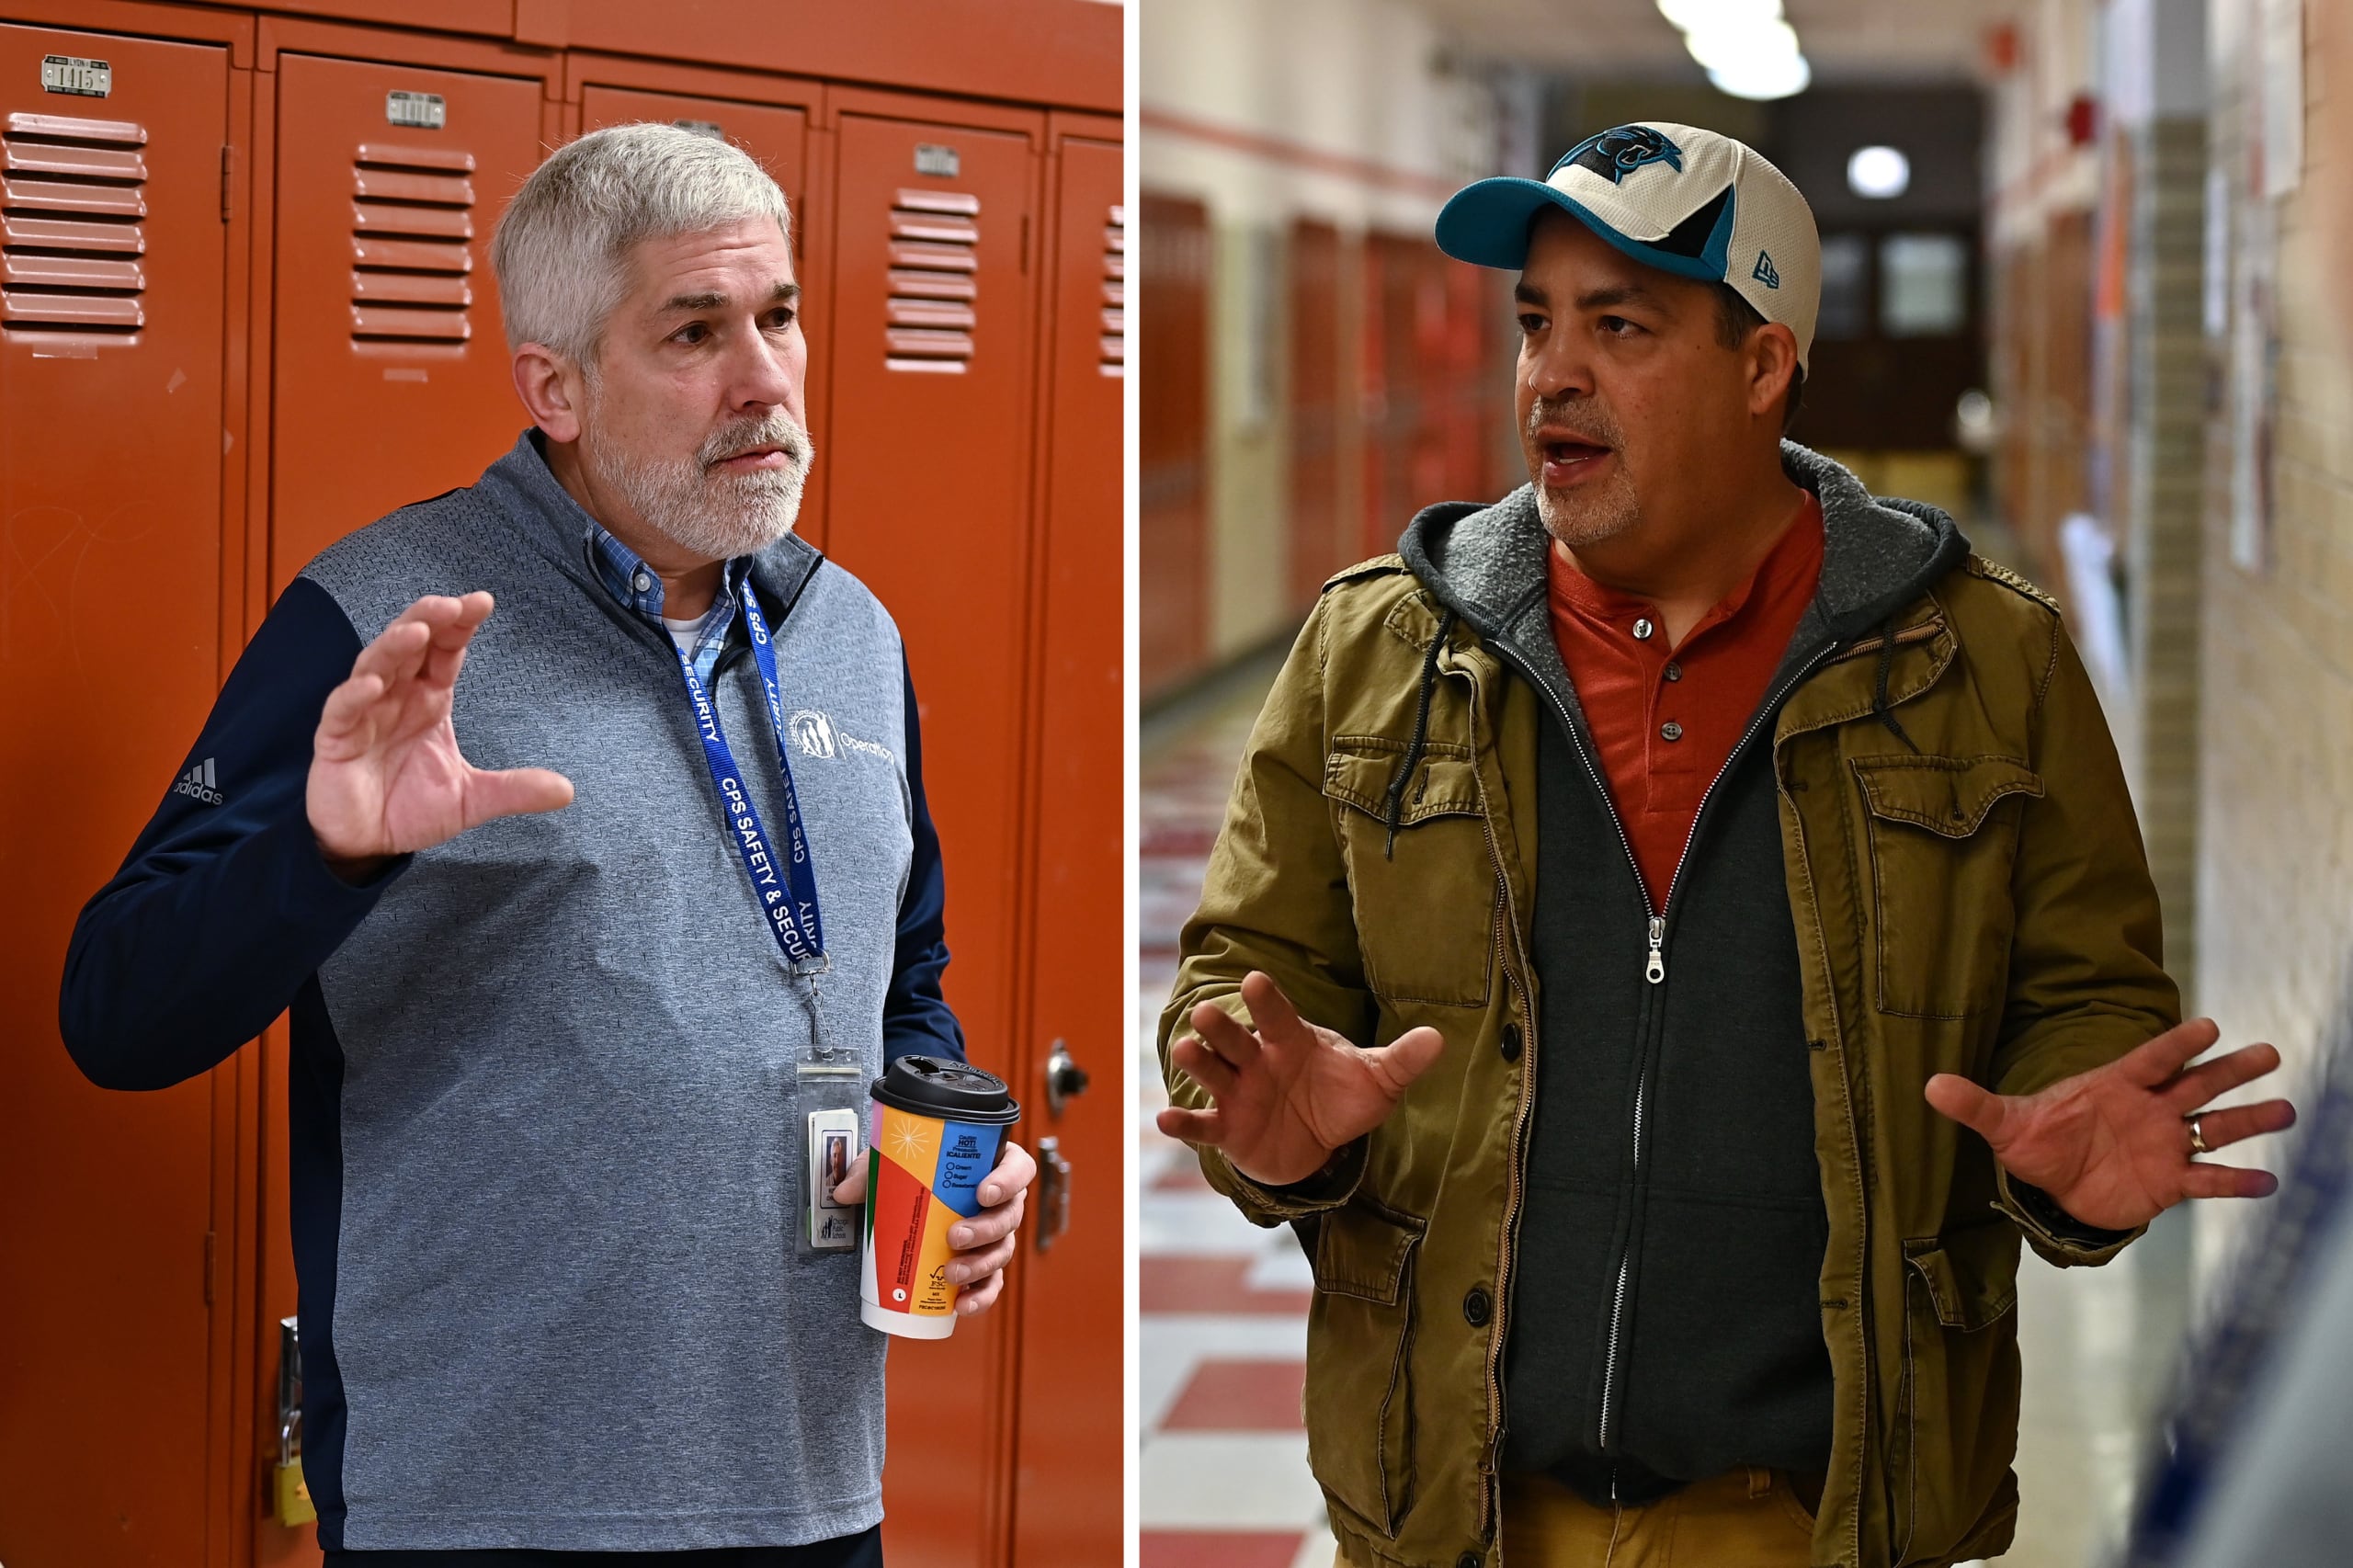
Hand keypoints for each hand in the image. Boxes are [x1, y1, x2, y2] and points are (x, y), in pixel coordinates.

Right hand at [309, 592, 573, 876]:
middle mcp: (397, 697)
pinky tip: (371, 685)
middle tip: (450, 605)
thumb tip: (567, 791)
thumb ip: (514, 791)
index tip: (483, 601)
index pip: (446, 652)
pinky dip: (354, 696)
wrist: (367, 843)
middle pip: (410, 646)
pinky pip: (342, 711)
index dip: (460, 626)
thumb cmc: (411, 808)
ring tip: (416, 631)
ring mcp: (364, 714)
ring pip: (374, 667)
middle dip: (428, 620)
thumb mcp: (471, 800)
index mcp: (430, 700)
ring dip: (393, 647)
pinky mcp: (335, 739)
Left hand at [832, 1139, 1035, 1317]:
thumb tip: (843, 1193)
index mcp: (992, 1166)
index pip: (1018, 1168)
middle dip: (986, 1229)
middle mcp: (1002, 1202)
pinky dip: (981, 1297)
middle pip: (1010, 1215)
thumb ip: (868, 1173)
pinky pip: (992, 1284)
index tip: (983, 1192)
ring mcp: (996, 1236)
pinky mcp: (986, 1267)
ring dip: (981, 1265)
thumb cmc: (911, 1175)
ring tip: (952, 1275)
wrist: (908, 1203)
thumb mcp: (890, 1166)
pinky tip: (962, 1305)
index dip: (1009, 1180)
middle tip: (954, 1237)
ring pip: (1002, 1251)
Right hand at [1155, 970, 1444, 1187]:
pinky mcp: (1228, 1130)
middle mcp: (1258, 1061)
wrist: (1315, 1143)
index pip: (1278, 1017)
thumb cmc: (1340, 1097)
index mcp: (1291, 1041)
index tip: (1255, 981)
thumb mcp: (1375, 1081)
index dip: (1267, 1001)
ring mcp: (1239, 1094)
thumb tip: (1439, 1039)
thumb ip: (1401, 1060)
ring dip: (1197, 1063)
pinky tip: (1165, 1119)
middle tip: (1206, 1013)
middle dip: (1221, 1027)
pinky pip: (1203, 1126)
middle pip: (1236, 1039)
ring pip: (1213, 1073)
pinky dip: (1184, 1124)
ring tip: (1186, 1050)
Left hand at [1924, 1018, 2294, 1231]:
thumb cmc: (2037, 1142)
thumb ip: (1974, 1103)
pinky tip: (2267, 1182)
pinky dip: (2235, 1180)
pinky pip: (2208, 1180)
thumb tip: (1928, 1085)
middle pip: (2197, 1084)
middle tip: (2268, 1053)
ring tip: (2286, 1110)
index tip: (2208, 1025)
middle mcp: (2149, 1110)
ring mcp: (2163, 1144)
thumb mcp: (2004, 1124)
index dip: (2177, 1042)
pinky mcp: (2169, 1182)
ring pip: (2214, 1128)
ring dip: (2249, 1120)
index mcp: (2115, 1085)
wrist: (2052, 1185)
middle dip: (2230, 1070)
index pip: (2151, 1058)